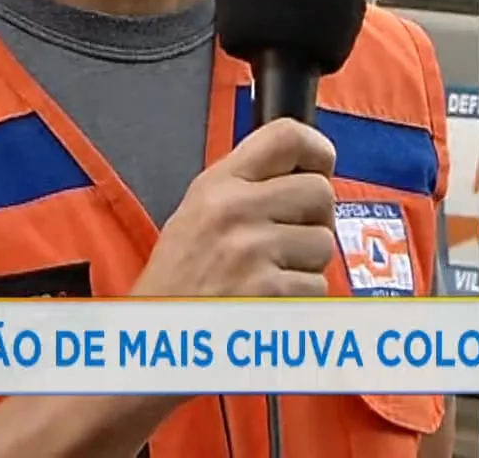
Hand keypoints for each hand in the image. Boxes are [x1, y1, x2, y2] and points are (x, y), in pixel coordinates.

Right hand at [132, 119, 338, 297]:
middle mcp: (235, 211)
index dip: (316, 149)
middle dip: (315, 219)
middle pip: (320, 192)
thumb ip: (247, 187)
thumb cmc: (178, 285)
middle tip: (286, 242)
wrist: (155, 340)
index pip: (285, 137)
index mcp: (217, 186)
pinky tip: (267, 302)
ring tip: (267, 276)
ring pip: (324, 243)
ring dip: (307, 264)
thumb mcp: (197, 215)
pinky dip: (300, 299)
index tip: (321, 166)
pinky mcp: (269, 291)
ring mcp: (253, 251)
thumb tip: (307, 172)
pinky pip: (317, 286)